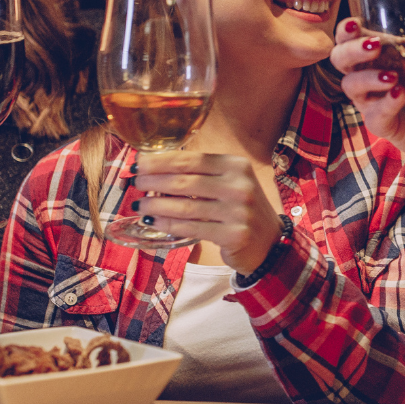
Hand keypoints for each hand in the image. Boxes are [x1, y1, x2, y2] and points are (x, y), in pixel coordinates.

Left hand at [134, 152, 282, 275]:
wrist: (269, 244)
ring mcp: (238, 211)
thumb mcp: (229, 184)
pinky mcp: (234, 234)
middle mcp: (239, 185)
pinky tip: (152, 221)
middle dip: (154, 181)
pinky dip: (168, 224)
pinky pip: (191, 227)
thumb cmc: (240, 210)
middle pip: (185, 181)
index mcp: (236, 165)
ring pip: (186, 206)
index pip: (191, 159)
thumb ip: (201, 175)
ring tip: (139, 204)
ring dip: (156, 205)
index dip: (160, 161)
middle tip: (135, 182)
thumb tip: (156, 170)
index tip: (139, 163)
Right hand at [331, 14, 404, 239]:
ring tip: (393, 74)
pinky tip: (401, 93)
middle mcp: (367, 76)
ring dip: (369, 78)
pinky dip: (387, 103)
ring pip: (351, 87)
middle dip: (351, 50)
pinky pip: (375, 115)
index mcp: (375, 55)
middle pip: (338, 60)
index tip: (354, 23)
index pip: (345, 39)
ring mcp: (372, 101)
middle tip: (375, 44)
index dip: (343, 31)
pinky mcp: (384, 124)